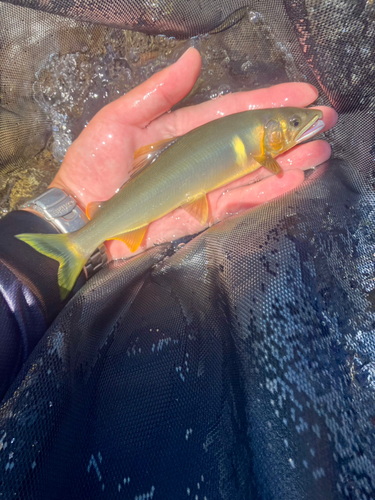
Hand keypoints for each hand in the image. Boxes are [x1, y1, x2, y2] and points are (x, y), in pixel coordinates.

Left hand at [50, 48, 337, 259]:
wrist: (83, 215)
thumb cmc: (94, 164)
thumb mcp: (120, 120)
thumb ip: (158, 93)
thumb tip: (194, 57)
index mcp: (183, 131)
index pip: (232, 112)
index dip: (266, 100)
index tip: (302, 92)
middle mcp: (200, 157)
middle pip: (251, 142)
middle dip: (288, 132)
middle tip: (324, 123)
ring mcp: (205, 187)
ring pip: (254, 172)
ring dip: (288, 161)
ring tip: (320, 151)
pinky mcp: (205, 215)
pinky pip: (241, 202)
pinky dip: (269, 192)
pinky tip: (296, 179)